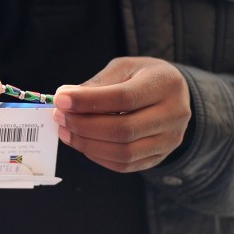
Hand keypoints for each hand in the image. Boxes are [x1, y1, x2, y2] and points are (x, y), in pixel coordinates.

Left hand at [52, 57, 191, 172]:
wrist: (173, 95)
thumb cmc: (143, 77)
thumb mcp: (124, 68)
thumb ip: (97, 84)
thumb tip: (65, 97)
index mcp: (166, 84)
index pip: (124, 98)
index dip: (89, 101)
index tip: (61, 99)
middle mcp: (174, 114)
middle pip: (124, 130)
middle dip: (84, 126)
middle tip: (60, 117)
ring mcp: (169, 140)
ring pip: (124, 153)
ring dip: (87, 144)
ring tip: (66, 131)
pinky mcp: (159, 157)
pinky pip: (125, 165)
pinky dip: (98, 157)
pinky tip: (83, 143)